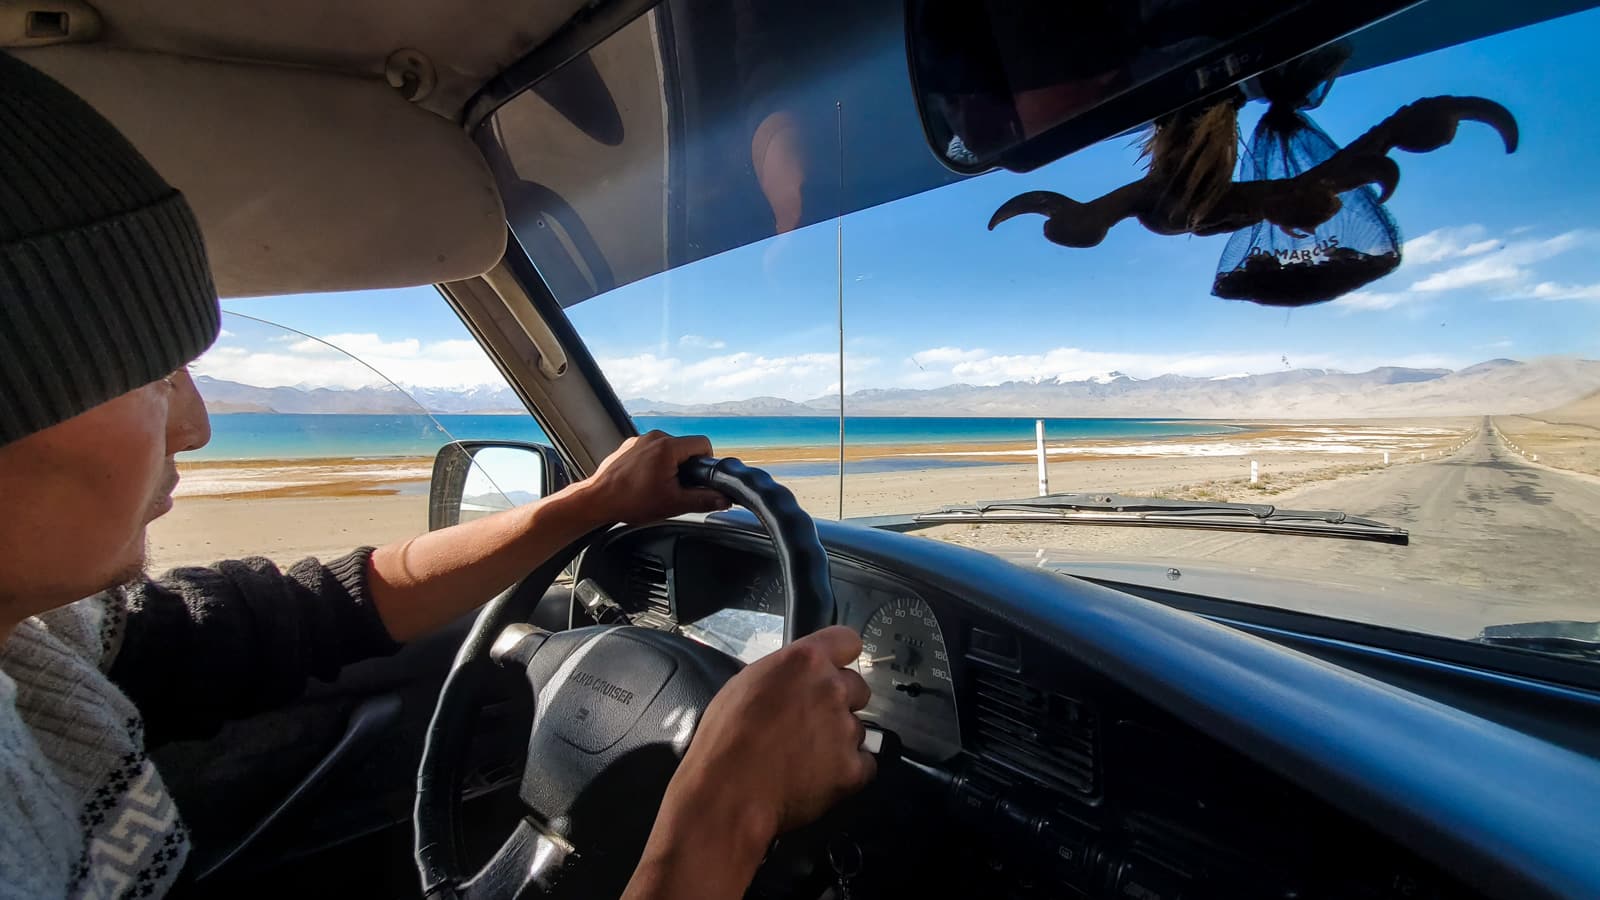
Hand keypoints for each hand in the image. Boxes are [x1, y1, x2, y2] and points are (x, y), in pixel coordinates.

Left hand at [575, 431, 731, 524]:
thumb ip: (703, 500)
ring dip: (668, 465)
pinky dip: (652, 464)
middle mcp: (653, 437)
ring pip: (667, 449)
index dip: (706, 462)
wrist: (597, 500)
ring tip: (657, 486)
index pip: (702, 444)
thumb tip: (723, 500)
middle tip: (676, 487)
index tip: (699, 478)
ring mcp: (639, 440)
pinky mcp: (628, 446)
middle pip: (684, 447)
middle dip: (685, 467)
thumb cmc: (630, 501)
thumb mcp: (673, 504)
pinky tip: (644, 482)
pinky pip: (650, 451)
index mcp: (668, 446)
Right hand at [624, 627, 874, 899]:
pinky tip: (817, 777)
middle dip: (840, 703)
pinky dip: (847, 772)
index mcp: (805, 661)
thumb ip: (783, 674)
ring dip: (839, 740)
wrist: (728, 794)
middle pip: (858, 688)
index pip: (848, 641)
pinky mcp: (854, 768)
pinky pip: (864, 764)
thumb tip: (795, 679)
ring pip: (857, 729)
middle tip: (812, 723)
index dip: (841, 658)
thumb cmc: (725, 741)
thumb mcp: (745, 685)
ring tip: (804, 757)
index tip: (834, 670)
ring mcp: (846, 729)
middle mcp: (832, 689)